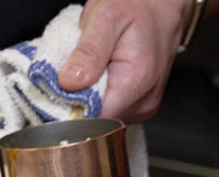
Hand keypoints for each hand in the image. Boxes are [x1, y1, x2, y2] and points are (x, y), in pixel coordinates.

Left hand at [58, 0, 190, 123]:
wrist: (164, 4)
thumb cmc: (138, 5)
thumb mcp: (106, 17)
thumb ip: (89, 51)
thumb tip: (70, 83)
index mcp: (136, 83)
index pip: (93, 120)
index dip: (69, 111)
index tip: (55, 92)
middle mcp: (143, 102)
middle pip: (95, 122)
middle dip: (75, 103)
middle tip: (70, 73)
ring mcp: (142, 107)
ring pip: (100, 118)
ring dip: (85, 99)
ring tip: (87, 71)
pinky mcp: (138, 105)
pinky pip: (109, 110)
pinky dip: (96, 97)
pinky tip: (96, 77)